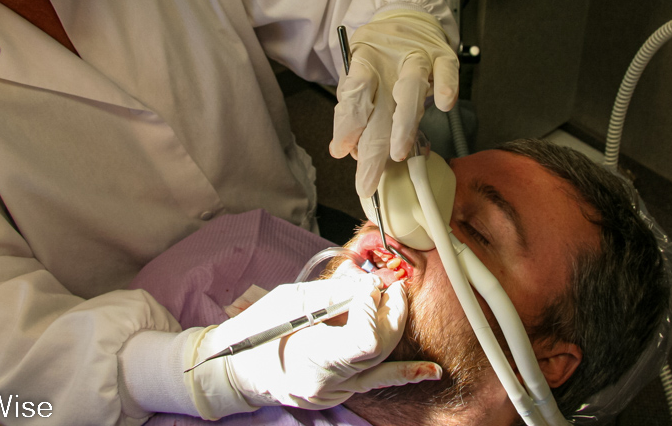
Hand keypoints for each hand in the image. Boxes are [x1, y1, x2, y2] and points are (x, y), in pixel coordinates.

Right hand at [184, 274, 439, 418]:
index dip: (373, 309)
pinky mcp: (343, 392)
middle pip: (379, 349)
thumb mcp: (290, 302)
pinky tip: (432, 371)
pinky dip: (405, 373)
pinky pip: (378, 381)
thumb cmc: (257, 332)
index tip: (368, 286)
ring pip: (382, 364)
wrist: (239, 369)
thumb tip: (365, 278)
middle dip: (391, 312)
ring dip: (395, 328)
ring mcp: (336, 392)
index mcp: (311, 357)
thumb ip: (332, 292)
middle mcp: (328, 382)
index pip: (364, 340)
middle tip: (389, 286)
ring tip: (400, 301)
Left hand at [331, 10, 458, 196]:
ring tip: (399, 152)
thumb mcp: (361, 75)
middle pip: (381, 104)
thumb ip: (356, 112)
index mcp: (364, 62)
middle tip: (367, 178)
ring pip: (412, 87)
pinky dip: (446, 85)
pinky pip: (447, 70)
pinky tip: (444, 104)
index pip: (354, 93)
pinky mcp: (443, 57)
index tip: (341, 149)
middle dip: (374, 145)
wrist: (409, 19)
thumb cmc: (382, 56)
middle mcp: (389, 60)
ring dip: (405, 121)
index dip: (347, 122)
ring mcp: (418, 57)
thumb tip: (352, 152)